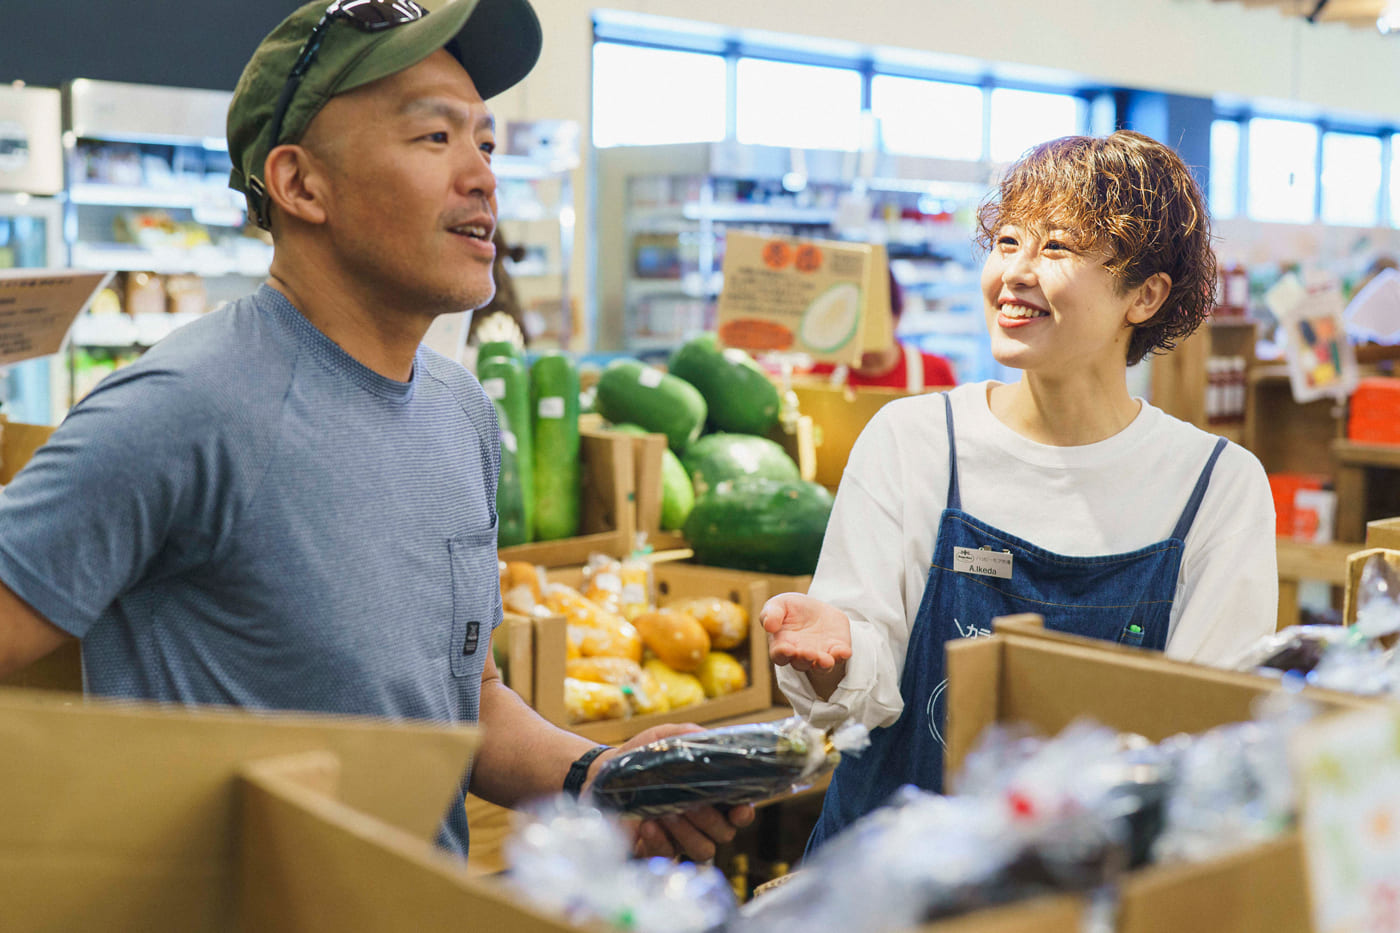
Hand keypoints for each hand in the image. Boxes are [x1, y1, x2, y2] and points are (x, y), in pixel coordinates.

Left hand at [584, 722, 755, 861]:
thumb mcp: (665, 737)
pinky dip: (661, 840)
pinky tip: (647, 824)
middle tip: (689, 805)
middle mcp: (701, 821)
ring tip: (666, 813)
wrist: (604, 774)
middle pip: (724, 834)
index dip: (743, 813)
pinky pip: (670, 855)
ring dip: (688, 832)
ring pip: (703, 850)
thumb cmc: (641, 755)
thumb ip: (690, 735)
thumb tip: (709, 739)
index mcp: (711, 795)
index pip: (739, 812)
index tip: (738, 809)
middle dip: (709, 820)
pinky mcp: (657, 850)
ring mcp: (680, 838)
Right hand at [761, 592, 851, 672]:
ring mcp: (820, 654)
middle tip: (808, 653)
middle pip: (801, 664)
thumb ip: (771, 613)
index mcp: (782, 646)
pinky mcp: (837, 649)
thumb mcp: (779, 604)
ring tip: (826, 660)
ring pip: (821, 666)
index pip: (779, 655)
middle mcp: (801, 655)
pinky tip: (843, 652)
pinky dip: (842, 656)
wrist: (816, 608)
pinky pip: (840, 657)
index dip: (782, 654)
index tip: (787, 648)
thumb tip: (769, 625)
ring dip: (823, 664)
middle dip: (804, 659)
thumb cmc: (791, 609)